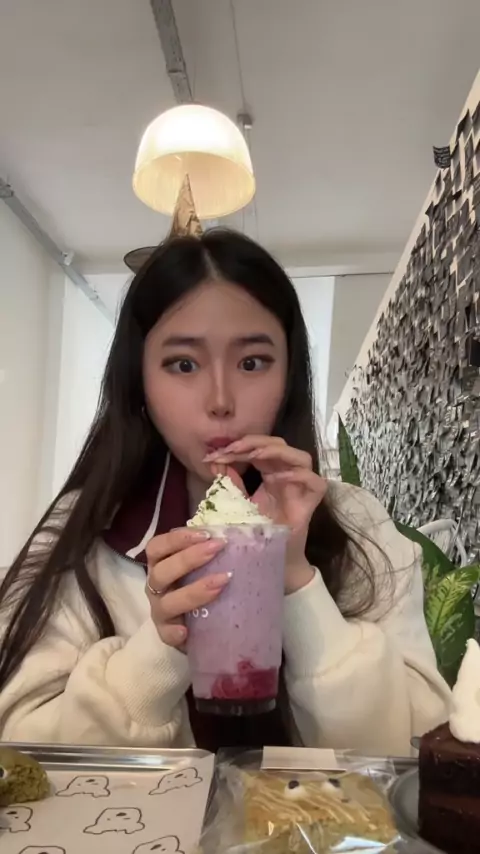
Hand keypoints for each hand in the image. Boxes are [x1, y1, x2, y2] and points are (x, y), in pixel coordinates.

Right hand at [145, 528, 227, 647]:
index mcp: (164, 563)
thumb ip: (231, 537)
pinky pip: (165, 634)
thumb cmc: (217, 581)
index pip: (158, 546)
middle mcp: (158, 585)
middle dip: (188, 559)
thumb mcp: (222, 557)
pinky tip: (187, 631)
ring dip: (192, 591)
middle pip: (161, 571)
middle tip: (218, 549)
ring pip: (166, 602)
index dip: (178, 539)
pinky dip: (173, 632)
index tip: (206, 534)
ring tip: (221, 583)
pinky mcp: (168, 635)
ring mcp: (161, 611)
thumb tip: (254, 507)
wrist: (219, 622)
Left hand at [204, 436, 326, 592]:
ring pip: (301, 457)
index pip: (258, 448)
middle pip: (279, 445)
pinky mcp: (310, 504)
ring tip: (254, 455)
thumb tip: (214, 460)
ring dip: (277, 452)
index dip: (238, 446)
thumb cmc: (258, 532)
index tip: (214, 454)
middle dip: (254, 442)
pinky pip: (316, 483)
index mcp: (270, 472)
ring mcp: (301, 488)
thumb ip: (230, 483)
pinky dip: (300, 476)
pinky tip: (277, 478)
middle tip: (232, 449)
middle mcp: (287, 475)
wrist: (271, 560)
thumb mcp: (238, 504)